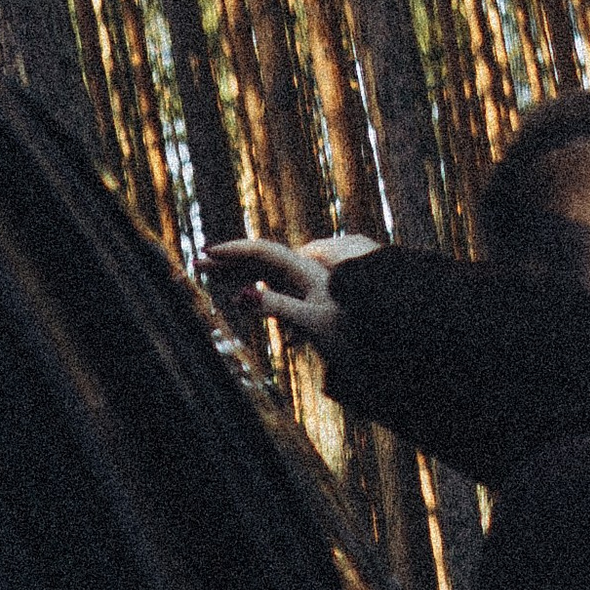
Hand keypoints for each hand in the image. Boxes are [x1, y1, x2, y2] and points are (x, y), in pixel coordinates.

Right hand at [200, 233, 378, 355]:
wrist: (392, 338)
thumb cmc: (355, 332)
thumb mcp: (311, 322)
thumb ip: (276, 308)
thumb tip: (241, 295)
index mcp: (305, 270)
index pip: (261, 251)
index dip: (231, 251)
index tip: (204, 253)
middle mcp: (308, 271)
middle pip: (262, 259)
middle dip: (230, 261)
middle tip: (197, 264)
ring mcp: (312, 283)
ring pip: (270, 273)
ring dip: (242, 275)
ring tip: (216, 281)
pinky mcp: (316, 298)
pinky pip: (281, 287)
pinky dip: (260, 290)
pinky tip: (251, 301)